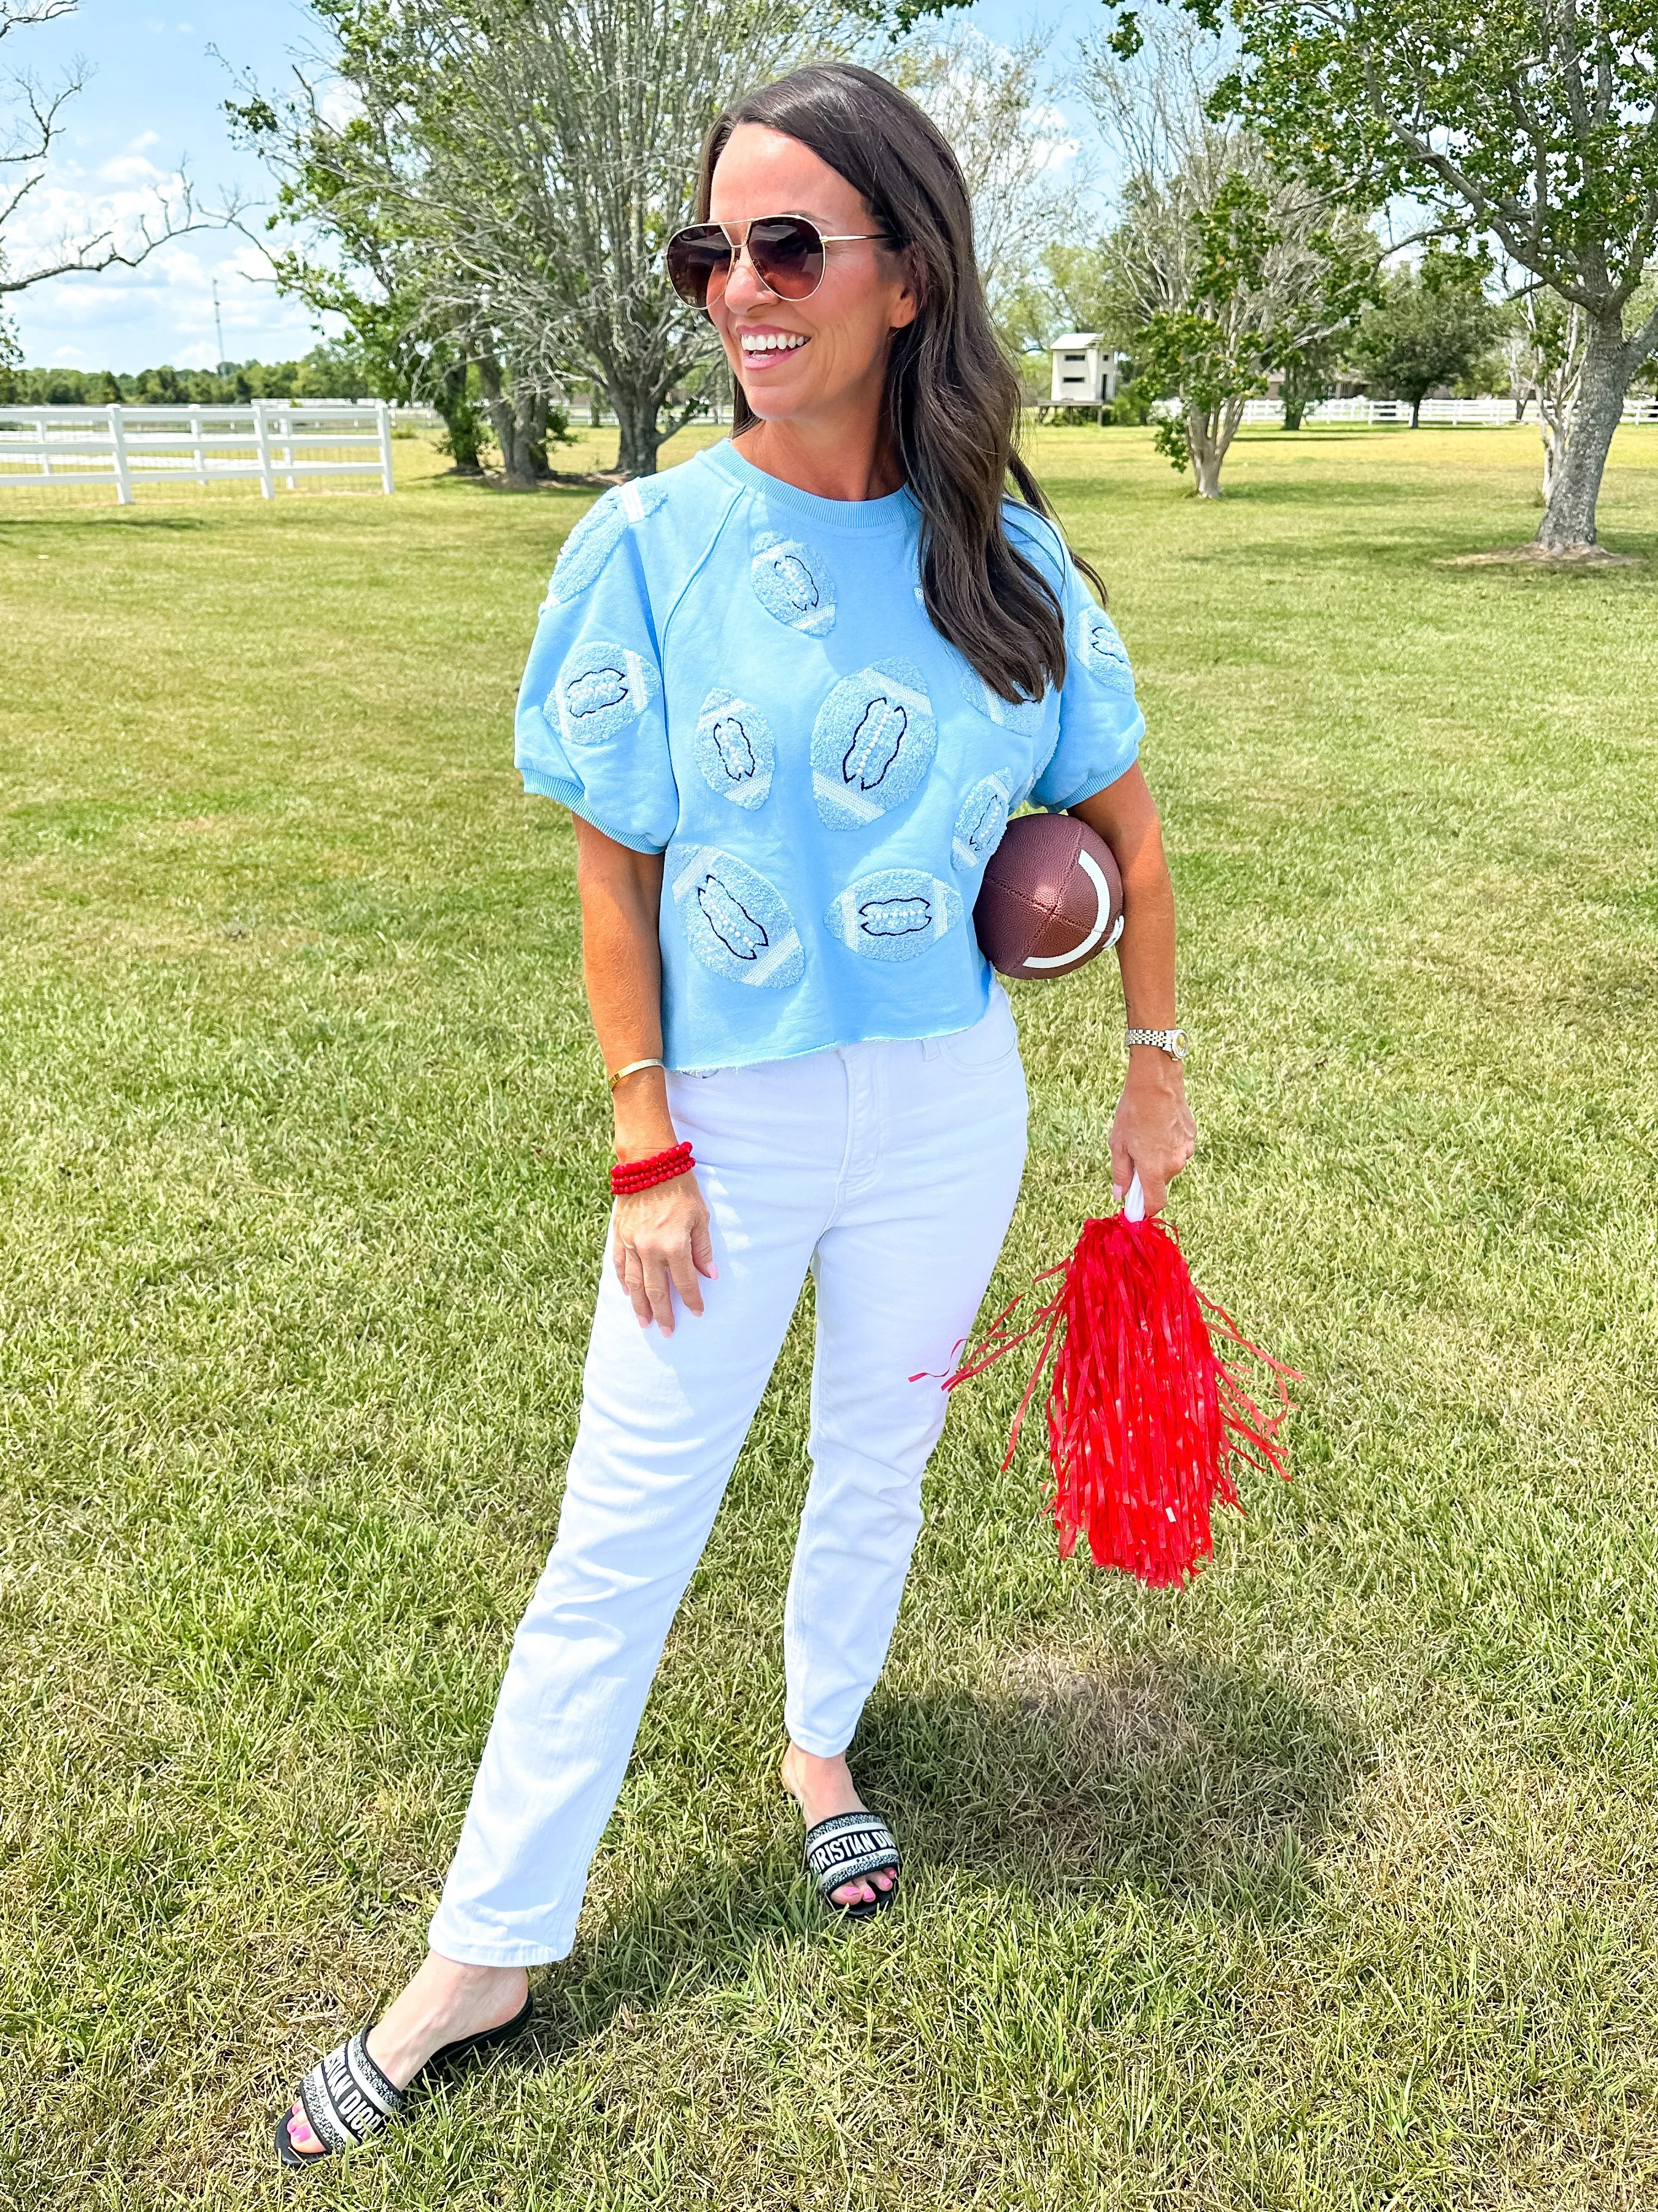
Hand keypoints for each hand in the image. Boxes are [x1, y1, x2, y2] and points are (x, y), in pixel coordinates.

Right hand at [613, 1172, 716, 1334]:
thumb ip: (703, 1249)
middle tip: (667, 1333)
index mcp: (674, 1245)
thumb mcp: (700, 1216)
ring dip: (640, 1305)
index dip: (692, 1300)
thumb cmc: (680, 1187)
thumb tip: (710, 1276)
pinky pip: (620, 1264)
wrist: (648, 1163)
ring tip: (645, 1323)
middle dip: (664, 1313)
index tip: (697, 1313)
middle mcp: (651, 1249)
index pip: (686, 1282)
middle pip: (657, 1290)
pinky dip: (623, 1281)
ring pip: (635, 1283)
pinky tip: (626, 1293)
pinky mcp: (620, 1235)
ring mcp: (632, 1243)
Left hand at [1109, 1053, 1195, 1215]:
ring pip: (1170, 1164)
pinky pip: (1178, 1148)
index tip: (1136, 1207)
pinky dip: (1168, 1144)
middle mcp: (1174, 1164)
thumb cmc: (1133, 1113)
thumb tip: (1120, 1195)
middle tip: (1134, 1154)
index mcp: (1154, 1170)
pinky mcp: (1191, 1136)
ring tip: (1146, 1135)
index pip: (1155, 1203)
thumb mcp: (1118, 1145)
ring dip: (1158, 1158)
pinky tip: (1159, 1126)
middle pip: (1160, 1182)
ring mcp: (1185, 1150)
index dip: (1145, 1209)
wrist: (1156, 1083)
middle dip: (1148, 1175)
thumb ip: (1121, 1174)